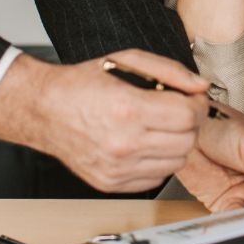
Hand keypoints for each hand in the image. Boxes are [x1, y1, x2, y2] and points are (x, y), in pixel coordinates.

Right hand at [0, 49, 209, 192]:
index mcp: (128, 109)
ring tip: (160, 127)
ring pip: (177, 163)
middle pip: (187, 141)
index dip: (197, 104)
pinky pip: (156, 178)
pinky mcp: (112, 183)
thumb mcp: (126, 61)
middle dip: (190, 123)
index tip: (191, 99)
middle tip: (178, 111)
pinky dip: (158, 161)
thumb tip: (200, 85)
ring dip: (176, 143)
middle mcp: (123, 143)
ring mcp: (117, 168)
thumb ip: (169, 70)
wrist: (43, 110)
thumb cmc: (81, 84)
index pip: (189, 116)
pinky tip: (146, 144)